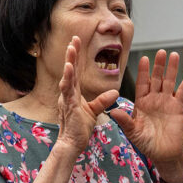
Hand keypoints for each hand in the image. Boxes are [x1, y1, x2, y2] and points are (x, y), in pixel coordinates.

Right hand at [57, 38, 120, 154]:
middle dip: (72, 54)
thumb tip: (115, 92)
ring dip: (69, 62)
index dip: (76, 57)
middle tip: (74, 38)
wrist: (72, 144)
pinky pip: (67, 90)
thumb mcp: (94, 111)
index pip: (75, 71)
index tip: (77, 42)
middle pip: (70, 70)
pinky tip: (69, 68)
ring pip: (67, 77)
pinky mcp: (68, 106)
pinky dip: (68, 79)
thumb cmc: (79, 128)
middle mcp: (68, 93)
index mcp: (73, 93)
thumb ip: (103, 100)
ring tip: (71, 48)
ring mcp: (66, 99)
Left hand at [108, 49, 182, 180]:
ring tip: (174, 55)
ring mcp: (167, 102)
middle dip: (158, 65)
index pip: (142, 83)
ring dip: (172, 69)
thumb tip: (114, 111)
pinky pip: (182, 93)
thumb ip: (125, 121)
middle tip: (161, 51)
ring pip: (169, 82)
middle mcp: (154, 99)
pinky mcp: (178, 108)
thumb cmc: (146, 144)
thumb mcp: (133, 132)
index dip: (143, 71)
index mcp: (141, 103)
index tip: (144, 58)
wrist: (164, 154)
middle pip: (156, 79)